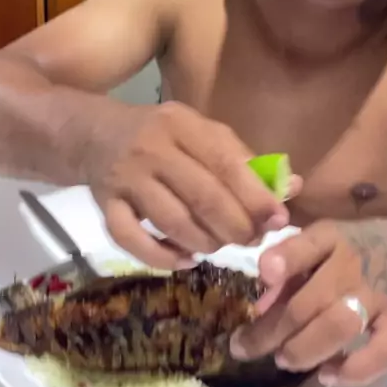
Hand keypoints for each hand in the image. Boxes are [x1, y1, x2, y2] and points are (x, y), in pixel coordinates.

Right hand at [88, 101, 300, 269]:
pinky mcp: (104, 204)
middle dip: (235, 226)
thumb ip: (244, 161)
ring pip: (171, 221)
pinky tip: (185, 261)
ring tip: (219, 247)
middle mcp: (152, 148)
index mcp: (183, 125)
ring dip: (204, 242)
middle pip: (202, 196)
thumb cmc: (162, 135)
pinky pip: (131, 239)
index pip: (226, 163)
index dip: (256, 196)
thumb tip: (293, 187)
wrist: (94, 134)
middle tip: (251, 240)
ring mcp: (126, 178)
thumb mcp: (201, 134)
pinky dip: (161, 257)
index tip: (278, 220)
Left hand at [230, 217, 386, 386]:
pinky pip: (380, 353)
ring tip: (283, 360)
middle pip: (309, 301)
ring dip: (304, 349)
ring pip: (338, 327)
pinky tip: (327, 375)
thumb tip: (258, 305)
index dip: (283, 260)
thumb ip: (289, 268)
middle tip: (245, 348)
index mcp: (332, 239)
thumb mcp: (323, 243)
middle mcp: (354, 265)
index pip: (306, 245)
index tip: (262, 275)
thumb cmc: (357, 249)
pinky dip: (353, 370)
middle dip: (271, 331)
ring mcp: (378, 296)